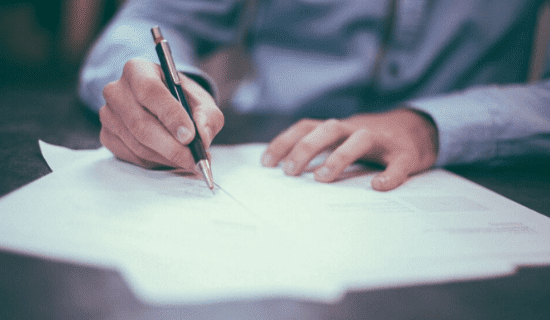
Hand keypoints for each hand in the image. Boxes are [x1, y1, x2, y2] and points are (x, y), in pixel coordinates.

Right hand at [99, 58, 223, 169]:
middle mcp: (116, 90)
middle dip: (172, 147)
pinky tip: (171, 159)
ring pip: (138, 144)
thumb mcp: (202, 102)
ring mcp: (108, 114)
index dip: (170, 115)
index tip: (190, 136)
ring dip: (167, 157)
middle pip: (141, 123)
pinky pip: (132, 156)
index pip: (150, 91)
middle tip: (194, 160)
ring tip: (189, 160)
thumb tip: (202, 138)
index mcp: (137, 70)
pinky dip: (156, 162)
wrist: (166, 107)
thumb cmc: (183, 100)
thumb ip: (207, 117)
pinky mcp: (107, 136)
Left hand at [261, 108, 437, 190]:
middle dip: (306, 148)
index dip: (285, 142)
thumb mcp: (343, 140)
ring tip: (322, 178)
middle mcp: (357, 129)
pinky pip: (398, 164)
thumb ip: (321, 150)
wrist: (418, 129)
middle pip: (328, 129)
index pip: (306, 127)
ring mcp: (382, 140)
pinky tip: (378, 186)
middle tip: (289, 172)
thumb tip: (287, 171)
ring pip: (360, 140)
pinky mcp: (405, 154)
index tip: (266, 163)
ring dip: (339, 157)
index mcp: (339, 128)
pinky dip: (389, 175)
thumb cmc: (371, 141)